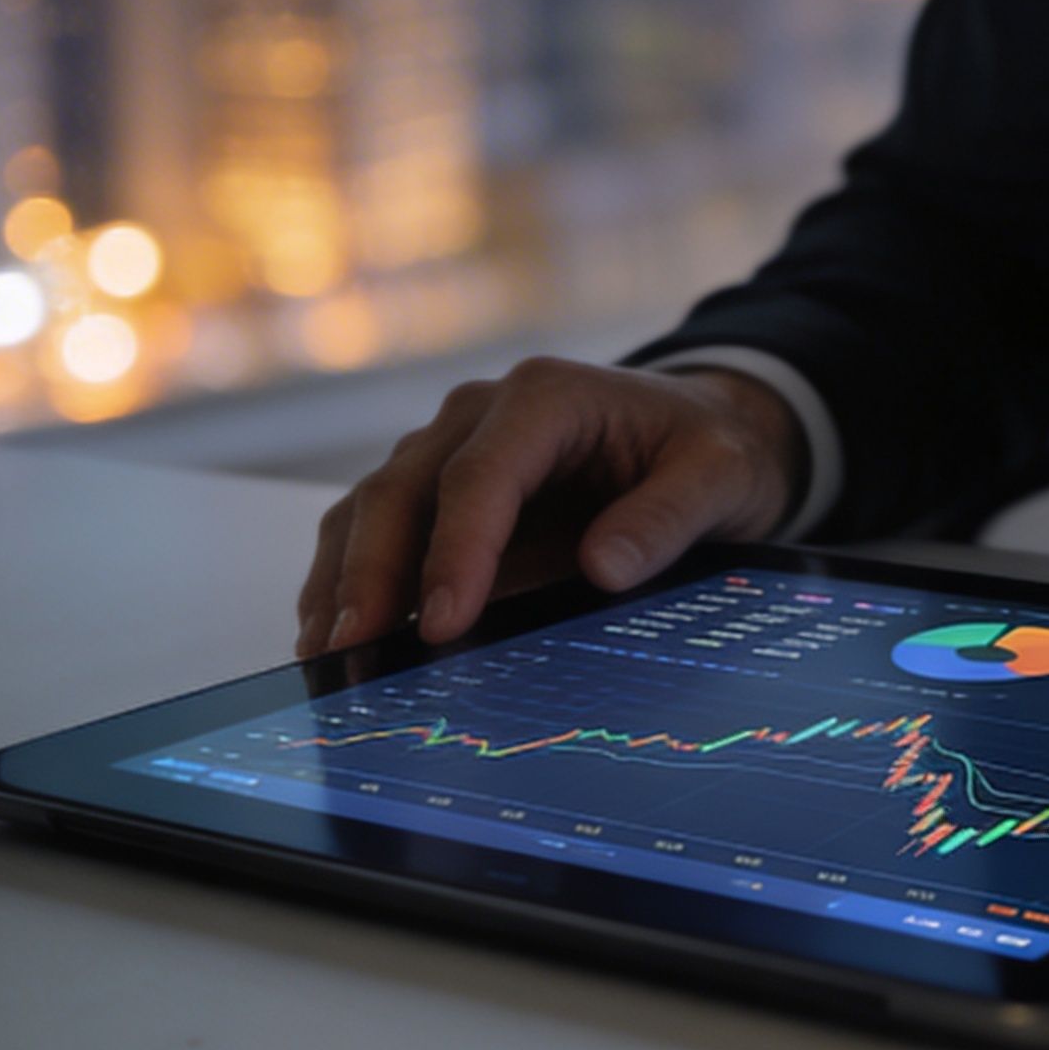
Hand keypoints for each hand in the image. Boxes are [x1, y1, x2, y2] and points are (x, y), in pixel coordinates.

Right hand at [293, 360, 806, 656]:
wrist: (692, 433)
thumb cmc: (703, 450)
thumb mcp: (721, 475)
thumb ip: (668, 517)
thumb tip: (604, 566)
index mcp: (545, 396)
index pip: (480, 475)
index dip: (454, 551)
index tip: (443, 624)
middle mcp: (481, 412)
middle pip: (405, 488)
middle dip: (374, 572)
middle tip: (356, 648)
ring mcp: (449, 447)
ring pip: (372, 506)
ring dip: (343, 579)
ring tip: (327, 653)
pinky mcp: (436, 489)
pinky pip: (373, 526)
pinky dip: (346, 578)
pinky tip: (333, 634)